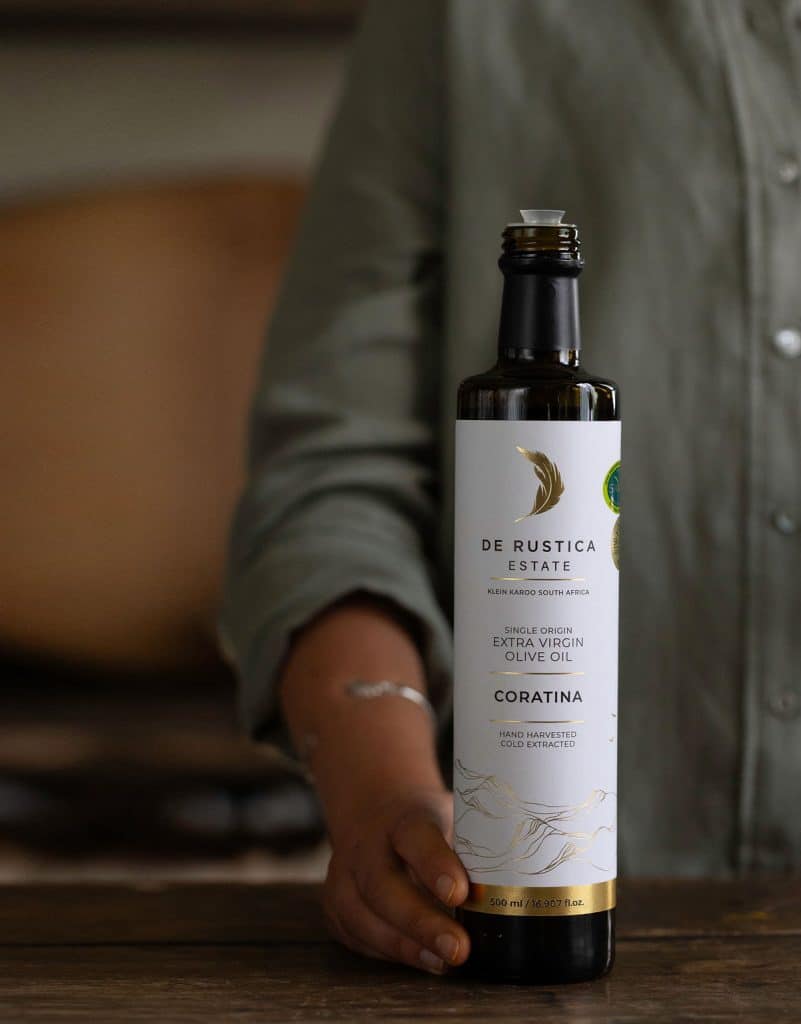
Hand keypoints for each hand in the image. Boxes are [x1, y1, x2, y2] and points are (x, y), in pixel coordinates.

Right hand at [323, 786, 470, 973]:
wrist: (378, 814)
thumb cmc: (429, 826)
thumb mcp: (451, 819)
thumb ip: (472, 848)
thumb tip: (513, 882)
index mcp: (402, 818)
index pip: (415, 837)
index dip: (435, 864)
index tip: (461, 893)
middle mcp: (366, 845)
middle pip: (382, 885)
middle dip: (419, 921)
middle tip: (457, 948)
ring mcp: (344, 875)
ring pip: (362, 915)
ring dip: (403, 945)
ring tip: (442, 962)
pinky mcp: (335, 905)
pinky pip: (356, 935)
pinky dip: (388, 952)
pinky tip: (420, 959)